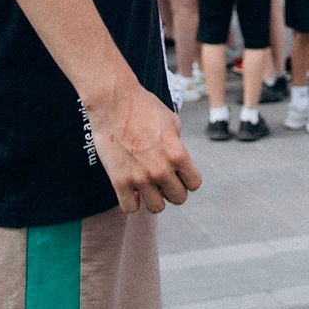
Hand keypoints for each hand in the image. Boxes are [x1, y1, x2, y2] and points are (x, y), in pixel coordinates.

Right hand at [87, 80, 201, 213]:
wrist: (113, 101)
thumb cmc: (143, 106)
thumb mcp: (171, 121)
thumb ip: (177, 144)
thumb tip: (178, 160)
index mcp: (178, 153)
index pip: (194, 183)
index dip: (187, 178)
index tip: (178, 172)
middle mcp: (161, 170)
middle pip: (179, 198)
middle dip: (173, 189)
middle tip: (162, 179)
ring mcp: (140, 177)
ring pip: (157, 208)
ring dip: (154, 198)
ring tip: (147, 185)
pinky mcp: (119, 181)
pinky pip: (130, 208)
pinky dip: (132, 202)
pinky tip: (131, 189)